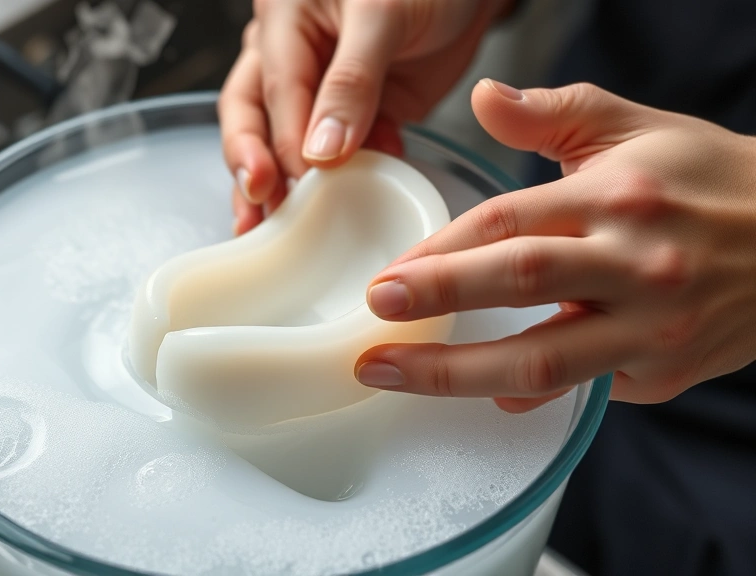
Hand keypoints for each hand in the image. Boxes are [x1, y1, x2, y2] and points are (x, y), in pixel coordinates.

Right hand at [219, 0, 512, 234]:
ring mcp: (320, 89)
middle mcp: (290, 55)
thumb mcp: (384, 15)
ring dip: (281, 187)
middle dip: (252, 167)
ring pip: (283, 142)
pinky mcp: (355, 114)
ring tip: (274, 229)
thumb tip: (320, 151)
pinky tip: (357, 196)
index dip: (283, 143)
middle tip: (261, 210)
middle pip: (251, 118)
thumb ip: (351, 81)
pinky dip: (344, 181)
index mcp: (284, 21)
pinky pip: (338, 156)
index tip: (302, 183)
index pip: (273, 93)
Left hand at [355, 80, 755, 412]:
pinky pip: (582, 390)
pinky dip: (528, 393)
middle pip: (516, 282)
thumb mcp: (635, 128)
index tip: (388, 272)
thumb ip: (553, 111)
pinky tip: (483, 391)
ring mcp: (652, 325)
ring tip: (388, 373)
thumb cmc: (707, 181)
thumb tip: (481, 96)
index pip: (508, 220)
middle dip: (434, 300)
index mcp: (619, 195)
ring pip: (540, 359)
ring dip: (454, 373)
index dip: (438, 247)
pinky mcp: (664, 373)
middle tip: (373, 312)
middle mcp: (636, 261)